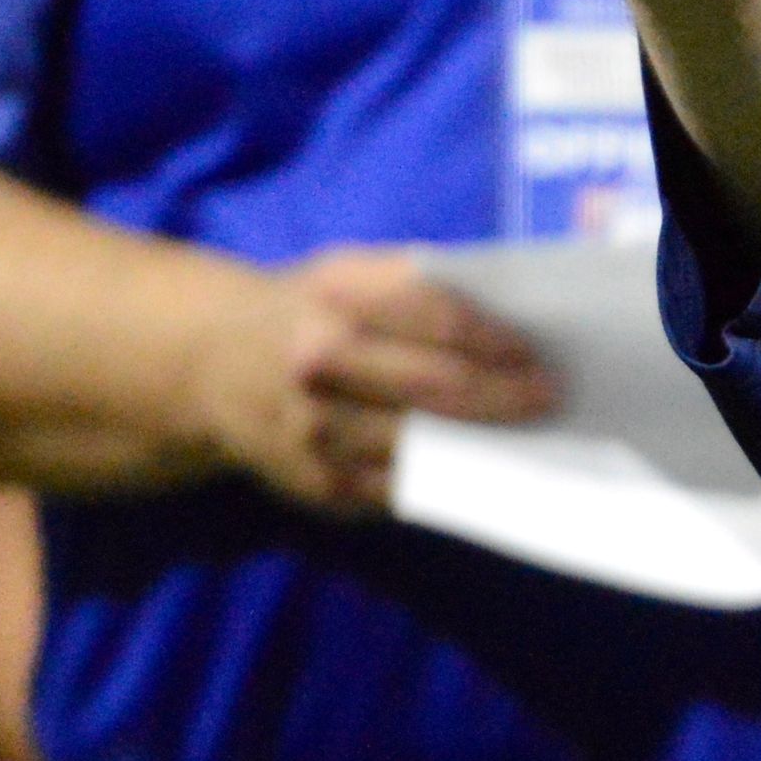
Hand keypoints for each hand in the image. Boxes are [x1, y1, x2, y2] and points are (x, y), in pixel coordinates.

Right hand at [179, 248, 557, 512]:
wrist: (211, 366)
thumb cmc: (308, 309)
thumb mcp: (347, 272)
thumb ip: (413, 283)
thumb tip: (506, 312)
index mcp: (337, 300)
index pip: (437, 319)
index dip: (496, 341)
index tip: (537, 353)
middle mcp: (320, 365)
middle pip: (436, 386)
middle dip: (505, 395)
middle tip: (550, 397)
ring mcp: (316, 431)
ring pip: (421, 445)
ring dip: (483, 444)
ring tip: (529, 437)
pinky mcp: (318, 483)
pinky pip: (398, 488)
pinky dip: (446, 482)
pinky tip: (480, 471)